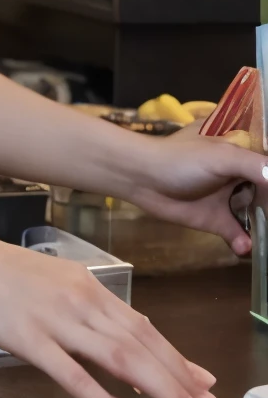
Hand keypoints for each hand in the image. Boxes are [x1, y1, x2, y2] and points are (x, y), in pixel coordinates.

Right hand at [0, 227, 218, 397]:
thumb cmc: (0, 273)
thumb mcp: (54, 283)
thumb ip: (87, 310)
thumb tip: (119, 341)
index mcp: (88, 286)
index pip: (143, 325)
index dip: (176, 356)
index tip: (201, 380)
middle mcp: (81, 300)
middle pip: (141, 342)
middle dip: (179, 377)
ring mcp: (56, 319)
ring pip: (120, 357)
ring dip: (158, 389)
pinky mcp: (30, 339)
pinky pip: (74, 374)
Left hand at [124, 131, 267, 256]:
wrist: (142, 177)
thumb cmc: (181, 159)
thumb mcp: (222, 156)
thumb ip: (254, 166)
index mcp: (243, 150)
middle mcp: (240, 174)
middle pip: (266, 191)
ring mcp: (228, 198)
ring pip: (257, 215)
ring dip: (264, 228)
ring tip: (267, 237)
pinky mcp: (215, 219)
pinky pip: (238, 234)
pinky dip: (244, 243)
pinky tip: (244, 247)